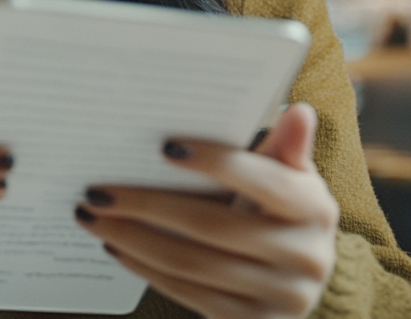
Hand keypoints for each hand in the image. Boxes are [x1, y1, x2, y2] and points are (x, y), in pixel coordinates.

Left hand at [74, 104, 338, 318]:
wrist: (296, 285)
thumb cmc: (283, 216)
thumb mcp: (292, 181)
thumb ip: (285, 150)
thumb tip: (300, 113)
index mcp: (315, 209)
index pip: (263, 182)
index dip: (215, 162)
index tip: (164, 145)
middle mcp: (307, 257)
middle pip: (214, 226)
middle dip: (148, 205)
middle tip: (98, 190)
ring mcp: (281, 297)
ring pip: (191, 263)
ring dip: (133, 238)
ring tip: (94, 217)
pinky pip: (188, 293)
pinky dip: (146, 268)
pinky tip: (117, 246)